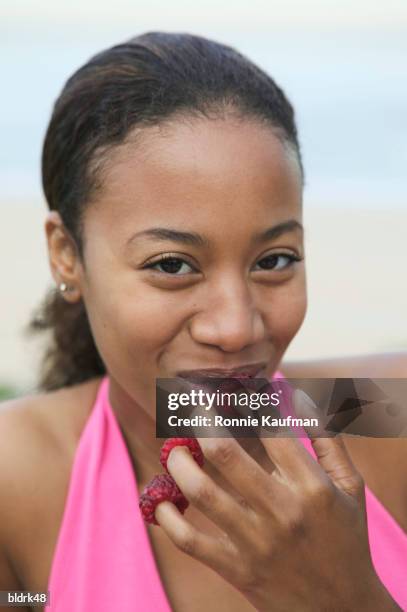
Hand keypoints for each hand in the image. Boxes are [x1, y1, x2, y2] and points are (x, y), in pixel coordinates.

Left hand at [155, 389, 399, 610]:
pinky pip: (191, 541)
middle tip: (190, 405)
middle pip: (226, 453)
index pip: (270, 429)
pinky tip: (161, 502)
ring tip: (174, 449)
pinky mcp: (237, 569)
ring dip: (179, 463)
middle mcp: (282, 511)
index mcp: (311, 487)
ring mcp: (256, 542)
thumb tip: (295, 393)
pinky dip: (168, 518)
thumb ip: (327, 438)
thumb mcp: (350, 487)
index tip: (230, 390)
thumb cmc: (346, 537)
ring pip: (202, 492)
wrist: (343, 608)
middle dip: (201, 420)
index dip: (246, 402)